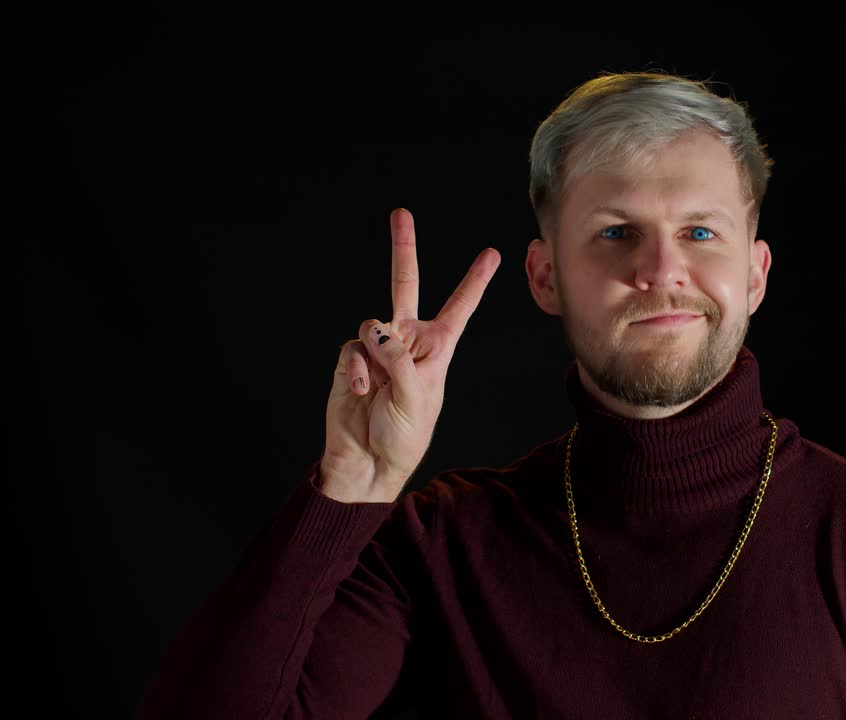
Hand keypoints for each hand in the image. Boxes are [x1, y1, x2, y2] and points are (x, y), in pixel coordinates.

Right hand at [320, 208, 499, 502]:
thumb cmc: (403, 437)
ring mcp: (377, 348)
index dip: (474, 282)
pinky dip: (357, 370)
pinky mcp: (351, 359)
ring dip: (376, 354)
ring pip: (372, 324)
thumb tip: (377, 330)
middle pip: (405, 286)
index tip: (491, 254)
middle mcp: (407, 341)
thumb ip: (402, 361)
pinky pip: (352, 349)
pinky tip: (362, 391)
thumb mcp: (419, 400)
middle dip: (403, 249)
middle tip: (401, 214)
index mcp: (437, 349)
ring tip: (379, 386)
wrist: (366, 461)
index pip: (459, 308)